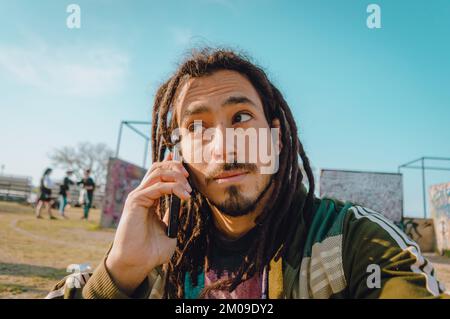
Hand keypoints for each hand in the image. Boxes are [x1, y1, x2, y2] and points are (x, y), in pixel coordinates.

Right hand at [106, 153, 191, 294]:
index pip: (159, 174)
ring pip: (157, 172)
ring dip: (176, 176)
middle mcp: (142, 195)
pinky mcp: (136, 201)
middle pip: (157, 167)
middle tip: (189, 178)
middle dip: (175, 167)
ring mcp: (138, 196)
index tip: (188, 171)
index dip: (172, 167)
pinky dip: (173, 188)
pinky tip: (184, 197)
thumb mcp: (169, 231)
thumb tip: (183, 204)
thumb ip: (174, 217)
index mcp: (149, 200)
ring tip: (188, 190)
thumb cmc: (151, 251)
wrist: (137, 263)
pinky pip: (157, 186)